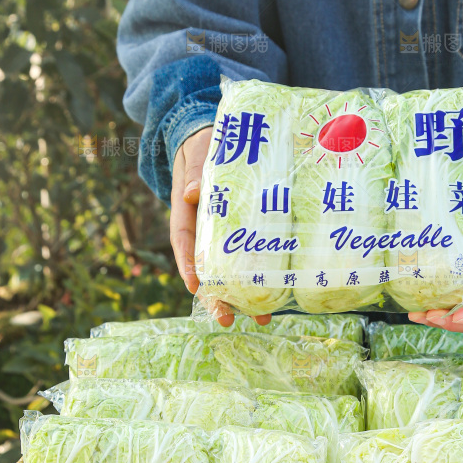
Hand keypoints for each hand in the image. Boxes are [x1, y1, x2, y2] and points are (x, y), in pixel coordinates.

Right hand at [170, 128, 270, 326]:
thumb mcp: (196, 154)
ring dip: (243, 300)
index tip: (195, 287)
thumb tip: (191, 194)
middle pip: (207, 271)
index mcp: (186, 214)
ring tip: (263, 320)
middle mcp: (204, 232)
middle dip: (216, 298)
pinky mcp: (244, 235)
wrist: (216, 141)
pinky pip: (250, 261)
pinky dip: (261, 280)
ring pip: (231, 274)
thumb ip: (192, 172)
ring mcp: (224, 237)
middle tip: (226, 321)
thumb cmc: (202, 147)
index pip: (184, 244)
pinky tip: (278, 300)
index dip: (188, 267)